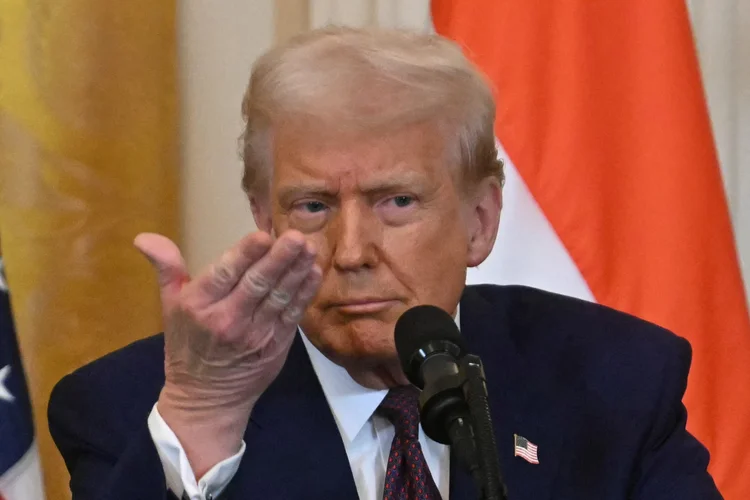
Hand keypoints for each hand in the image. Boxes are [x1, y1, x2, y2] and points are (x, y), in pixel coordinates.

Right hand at [134, 230, 320, 475]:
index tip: (263, 235)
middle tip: (297, 236)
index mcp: (198, 306)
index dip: (245, 254)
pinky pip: (292, 315)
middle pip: (257, 284)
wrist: (206, 399)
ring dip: (297, 272)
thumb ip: (166, 268)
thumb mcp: (169, 306)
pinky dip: (304, 294)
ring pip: (279, 297)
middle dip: (279, 259)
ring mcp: (255, 335)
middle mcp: (227, 319)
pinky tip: (313, 272)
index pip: (224, 274)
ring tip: (310, 248)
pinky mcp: (276, 345)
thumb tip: (143, 237)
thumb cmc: (186, 346)